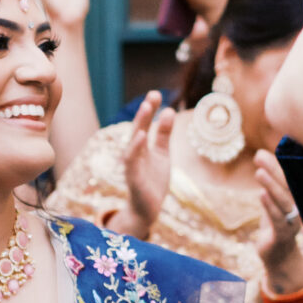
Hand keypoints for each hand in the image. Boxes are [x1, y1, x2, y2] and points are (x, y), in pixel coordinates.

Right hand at [122, 88, 173, 239]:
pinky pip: (132, 161)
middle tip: (153, 95)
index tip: (156, 93)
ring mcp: (132, 165)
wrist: (148, 208)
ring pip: (134, 141)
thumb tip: (170, 110)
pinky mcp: (133, 178)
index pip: (145, 124)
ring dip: (140, 123)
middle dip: (145, 112)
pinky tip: (142, 135)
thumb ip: (164, 134)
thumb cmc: (153, 180)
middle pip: (138, 128)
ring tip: (147, 108)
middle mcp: (135, 153)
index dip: (150, 109)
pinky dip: (135, 147)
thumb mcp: (162, 153)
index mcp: (142, 147)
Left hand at [254, 150, 302, 294]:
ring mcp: (292, 222)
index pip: (289, 178)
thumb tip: (261, 154)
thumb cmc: (276, 226)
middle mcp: (298, 208)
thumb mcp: (271, 201)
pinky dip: (270, 206)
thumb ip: (268, 181)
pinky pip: (277, 218)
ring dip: (272, 186)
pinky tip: (261, 194)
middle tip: (259, 156)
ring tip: (259, 172)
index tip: (262, 151)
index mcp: (297, 198)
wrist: (279, 258)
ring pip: (284, 201)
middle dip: (274, 170)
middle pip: (288, 186)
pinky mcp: (283, 235)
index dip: (277, 164)